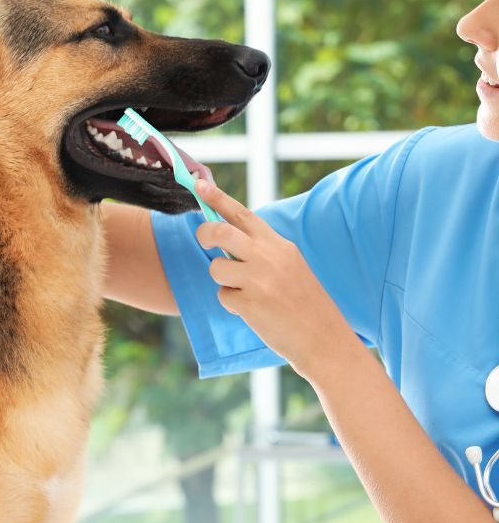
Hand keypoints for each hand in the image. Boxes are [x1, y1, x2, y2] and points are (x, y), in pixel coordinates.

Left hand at [193, 178, 358, 378]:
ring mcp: (259, 279)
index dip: (217, 198)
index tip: (198, 184)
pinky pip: (223, 296)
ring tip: (246, 292)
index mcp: (278, 244)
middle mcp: (268, 256)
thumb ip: (262, 250)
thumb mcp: (290, 265)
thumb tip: (226, 238)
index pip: (242, 214)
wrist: (324, 338)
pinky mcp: (251, 303)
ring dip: (223, 281)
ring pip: (216, 268)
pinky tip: (255, 311)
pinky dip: (233, 304)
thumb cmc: (303, 302)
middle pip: (220, 232)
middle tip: (204, 241)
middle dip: (204, 234)